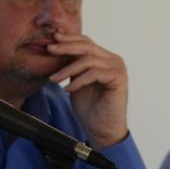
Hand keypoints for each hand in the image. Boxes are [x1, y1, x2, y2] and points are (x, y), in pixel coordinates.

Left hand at [46, 32, 128, 147]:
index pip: (86, 42)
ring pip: (88, 60)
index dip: (69, 39)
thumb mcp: (76, 81)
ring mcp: (118, 68)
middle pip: (87, 46)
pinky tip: (67, 89)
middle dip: (66, 47)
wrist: (102, 130)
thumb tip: (56, 49)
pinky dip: (78, 81)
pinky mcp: (119, 78)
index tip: (52, 38)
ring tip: (54, 79)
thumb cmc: (90, 108)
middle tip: (50, 49)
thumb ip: (72, 66)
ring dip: (67, 69)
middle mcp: (113, 60)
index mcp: (104, 58)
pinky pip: (94, 73)